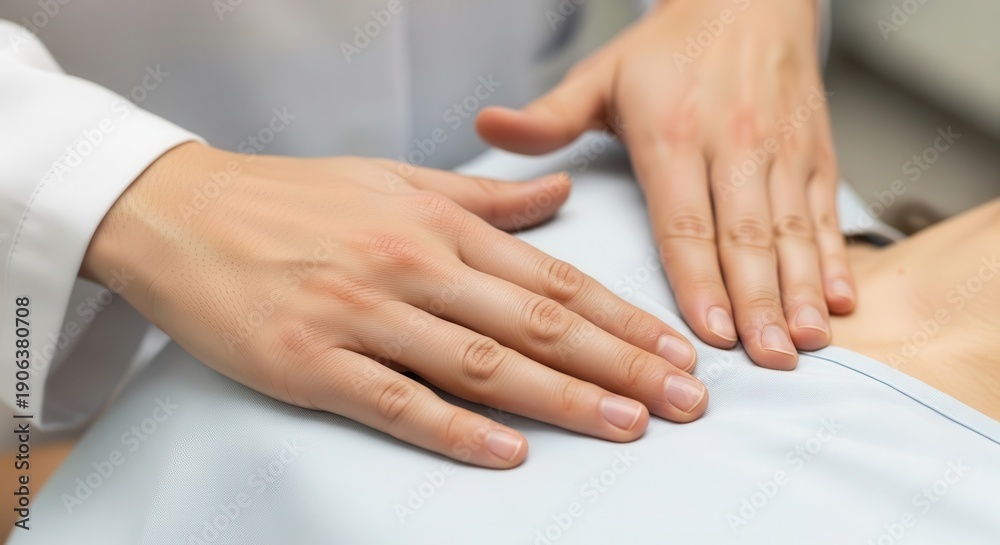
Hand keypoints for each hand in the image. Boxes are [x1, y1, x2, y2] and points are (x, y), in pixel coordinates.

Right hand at [81, 142, 707, 467]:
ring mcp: (362, 316)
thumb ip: (487, 196)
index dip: (622, 318)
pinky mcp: (311, 364)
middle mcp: (412, 266)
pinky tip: (510, 451)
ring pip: (481, 364)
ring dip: (562, 399)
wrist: (182, 213)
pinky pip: (397, 403)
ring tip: (628, 424)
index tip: (673, 351)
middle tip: (684, 400)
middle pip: (536, 325)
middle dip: (620, 364)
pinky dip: (456, 430)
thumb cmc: (296, 197)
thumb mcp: (398, 180)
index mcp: (438, 223)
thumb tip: (560, 194)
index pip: (551, 280)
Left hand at [477, 0, 854, 369]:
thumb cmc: (671, 48)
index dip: (699, 281)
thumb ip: (549, 116)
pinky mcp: (816, 152)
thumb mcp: (601, 75)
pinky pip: (825, 211)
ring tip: (808, 342)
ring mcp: (782, 150)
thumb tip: (488, 126)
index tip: (709, 333)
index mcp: (674, 135)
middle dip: (759, 304)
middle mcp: (734, 144)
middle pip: (746, 237)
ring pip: (793, 230)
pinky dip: (836, 256)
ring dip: (804, 291)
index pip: (685, 222)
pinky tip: (842, 299)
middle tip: (768, 360)